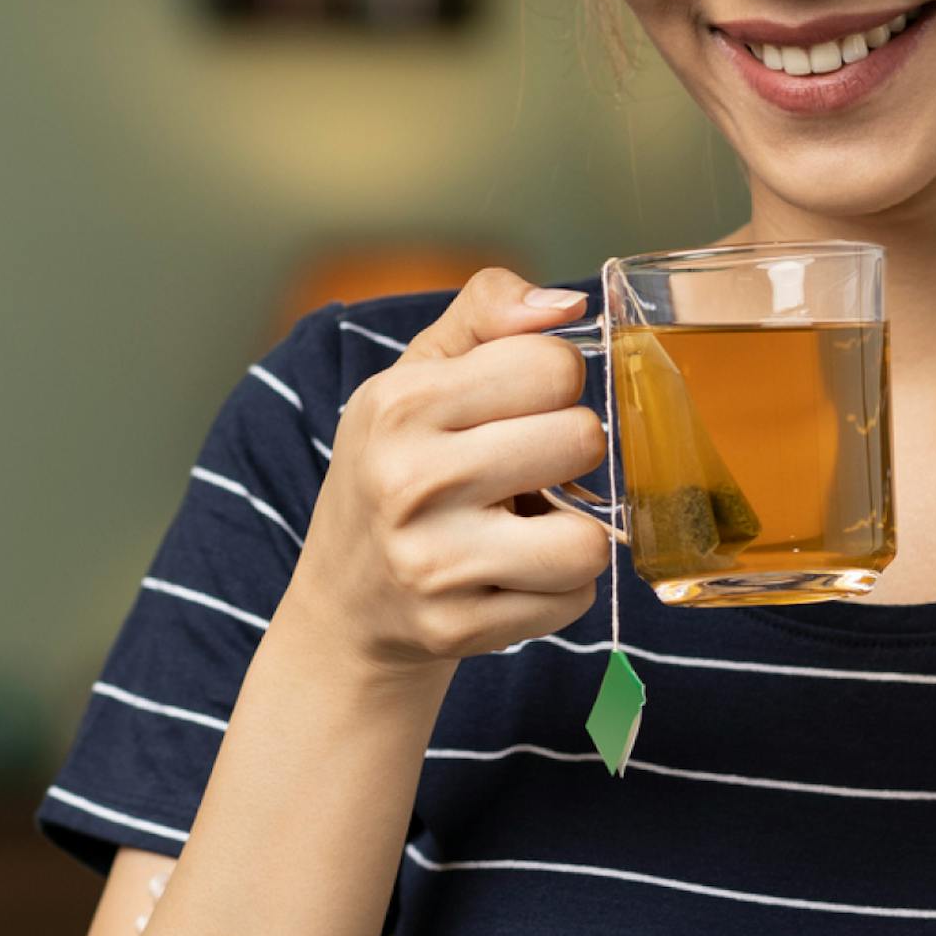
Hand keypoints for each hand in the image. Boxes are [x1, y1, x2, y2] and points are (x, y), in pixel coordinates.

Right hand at [290, 269, 612, 673]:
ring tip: (530, 526)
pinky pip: (573, 600)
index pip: (554, 366)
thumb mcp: (418, 375)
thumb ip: (488, 314)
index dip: (554, 384)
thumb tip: (567, 306)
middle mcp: (411, 482)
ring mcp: (433, 564)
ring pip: (588, 539)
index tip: (520, 407)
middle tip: (528, 469)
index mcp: (401, 403)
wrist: (346, 603)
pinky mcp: (457, 629)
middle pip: (581, 441)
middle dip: (569, 455)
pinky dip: (558, 588)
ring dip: (575, 532)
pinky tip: (512, 575)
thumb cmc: (399, 467)